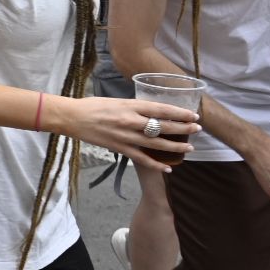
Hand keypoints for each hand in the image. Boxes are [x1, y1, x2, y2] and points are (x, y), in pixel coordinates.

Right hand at [47, 96, 199, 171]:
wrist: (72, 117)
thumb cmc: (92, 106)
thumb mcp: (116, 101)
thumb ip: (134, 107)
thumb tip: (151, 112)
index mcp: (131, 106)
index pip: (161, 109)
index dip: (179, 113)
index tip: (193, 114)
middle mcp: (131, 121)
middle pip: (163, 126)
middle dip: (183, 128)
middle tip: (197, 129)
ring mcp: (126, 136)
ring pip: (156, 143)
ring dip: (175, 147)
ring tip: (189, 148)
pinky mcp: (119, 148)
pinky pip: (142, 158)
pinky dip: (156, 164)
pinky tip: (168, 168)